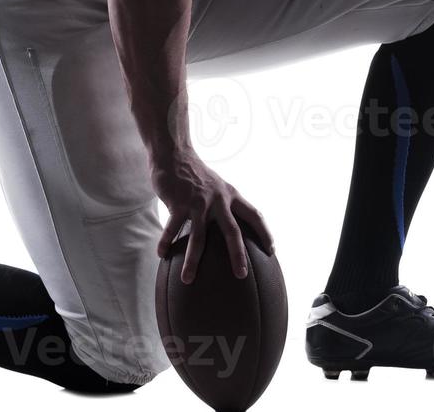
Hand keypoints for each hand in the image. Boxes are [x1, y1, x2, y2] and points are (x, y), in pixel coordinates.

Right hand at [152, 149, 273, 282]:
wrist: (175, 154)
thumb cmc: (195, 174)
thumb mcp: (216, 186)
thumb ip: (222, 204)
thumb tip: (227, 229)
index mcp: (231, 195)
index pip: (254, 215)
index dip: (265, 233)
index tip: (272, 250)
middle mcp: (218, 200)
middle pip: (232, 230)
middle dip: (237, 254)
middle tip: (241, 274)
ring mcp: (198, 202)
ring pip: (198, 237)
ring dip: (192, 260)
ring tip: (188, 279)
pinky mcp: (178, 203)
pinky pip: (172, 228)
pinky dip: (166, 242)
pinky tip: (162, 254)